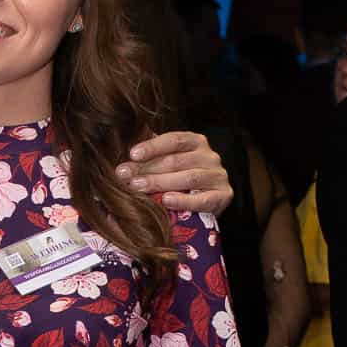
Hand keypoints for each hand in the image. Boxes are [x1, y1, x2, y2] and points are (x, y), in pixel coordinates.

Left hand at [116, 131, 232, 214]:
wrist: (205, 206)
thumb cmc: (179, 182)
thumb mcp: (166, 165)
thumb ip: (151, 156)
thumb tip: (123, 149)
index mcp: (196, 142)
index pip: (174, 140)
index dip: (152, 146)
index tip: (132, 154)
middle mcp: (210, 156)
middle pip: (177, 160)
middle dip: (148, 168)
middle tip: (125, 176)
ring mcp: (218, 176)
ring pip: (189, 177)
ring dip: (160, 182)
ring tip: (138, 187)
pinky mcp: (223, 196)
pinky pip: (203, 199)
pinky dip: (183, 200)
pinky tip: (165, 200)